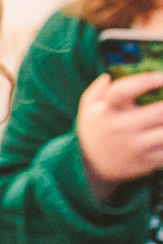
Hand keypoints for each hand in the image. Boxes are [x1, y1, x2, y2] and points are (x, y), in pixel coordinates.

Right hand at [77, 72, 162, 201]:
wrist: (93, 166)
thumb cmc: (95, 131)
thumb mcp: (87, 109)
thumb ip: (97, 91)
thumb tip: (108, 77)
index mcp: (106, 111)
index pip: (124, 90)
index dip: (147, 80)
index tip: (161, 77)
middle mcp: (121, 128)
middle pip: (158, 112)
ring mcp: (135, 146)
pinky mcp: (146, 161)